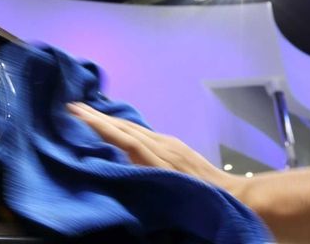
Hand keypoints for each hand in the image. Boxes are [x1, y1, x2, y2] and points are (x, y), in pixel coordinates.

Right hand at [66, 102, 242, 194]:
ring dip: (110, 120)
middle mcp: (161, 145)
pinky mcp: (176, 146)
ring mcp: (170, 144)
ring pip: (134, 128)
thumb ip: (143, 181)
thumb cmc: (202, 203)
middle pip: (124, 127)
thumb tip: (117, 170)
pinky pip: (144, 133)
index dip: (98, 125)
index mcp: (157, 158)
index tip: (75, 111)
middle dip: (98, 116)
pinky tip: (119, 128)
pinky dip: (125, 128)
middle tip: (73, 105)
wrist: (236, 198)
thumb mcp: (170, 196)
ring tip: (88, 113)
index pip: (122, 137)